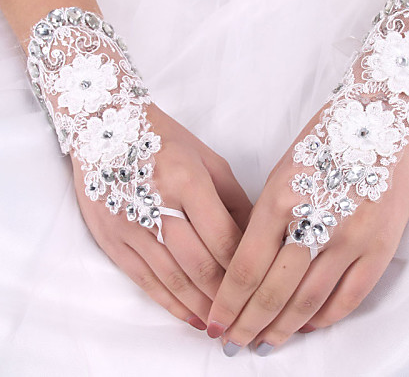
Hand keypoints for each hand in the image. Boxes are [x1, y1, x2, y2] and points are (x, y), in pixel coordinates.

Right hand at [73, 103, 251, 329]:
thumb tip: (255, 238)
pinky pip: (144, 280)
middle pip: (199, 264)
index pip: (223, 238)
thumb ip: (234, 200)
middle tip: (247, 314)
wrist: (104, 127)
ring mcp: (131, 225)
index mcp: (187, 181)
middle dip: (226, 295)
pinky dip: (169, 303)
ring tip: (223, 324)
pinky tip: (190, 316)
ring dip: (201, 306)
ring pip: (173, 279)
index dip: (244, 268)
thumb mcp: (208, 159)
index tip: (262, 286)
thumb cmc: (164, 139)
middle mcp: (158, 205)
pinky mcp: (111, 239)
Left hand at [206, 108, 408, 354]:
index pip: (246, 267)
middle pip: (273, 292)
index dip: (227, 303)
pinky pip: (349, 297)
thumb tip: (249, 265)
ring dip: (282, 329)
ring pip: (308, 302)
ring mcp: (350, 238)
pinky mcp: (379, 247)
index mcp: (281, 199)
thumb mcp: (282, 171)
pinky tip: (306, 328)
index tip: (214, 323)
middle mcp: (314, 222)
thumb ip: (266, 218)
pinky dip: (324, 319)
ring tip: (264, 345)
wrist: (382, 121)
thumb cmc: (324, 140)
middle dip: (247, 325)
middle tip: (231, 344)